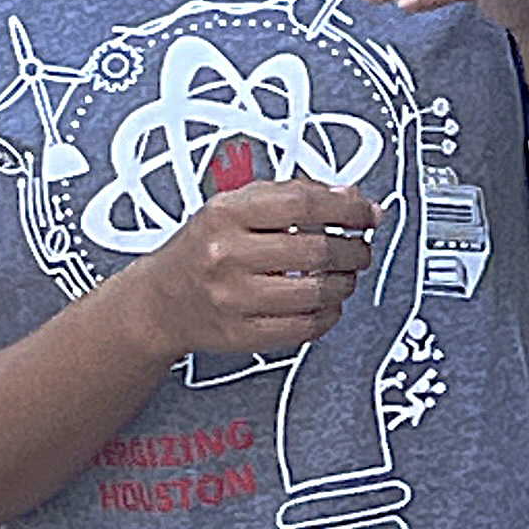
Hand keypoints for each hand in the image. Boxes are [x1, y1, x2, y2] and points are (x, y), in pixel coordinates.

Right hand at [125, 176, 379, 359]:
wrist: (160, 301)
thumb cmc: (202, 249)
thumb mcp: (232, 206)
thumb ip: (288, 195)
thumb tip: (349, 198)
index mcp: (225, 214)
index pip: (302, 203)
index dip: (347, 208)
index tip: (368, 214)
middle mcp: (226, 254)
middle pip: (315, 249)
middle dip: (353, 249)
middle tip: (360, 249)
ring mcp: (233, 297)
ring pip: (316, 291)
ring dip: (345, 282)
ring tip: (345, 275)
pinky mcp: (243, 333)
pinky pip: (305, 327)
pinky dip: (329, 314)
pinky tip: (328, 303)